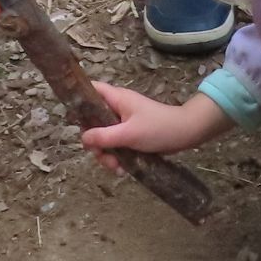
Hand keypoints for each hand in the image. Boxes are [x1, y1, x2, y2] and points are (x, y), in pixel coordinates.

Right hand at [79, 87, 230, 169]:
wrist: (187, 134)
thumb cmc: (159, 128)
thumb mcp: (129, 133)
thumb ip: (104, 136)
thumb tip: (83, 138)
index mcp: (116, 99)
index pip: (91, 90)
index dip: (78, 101)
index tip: (73, 120)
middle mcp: (118, 108)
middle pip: (93, 122)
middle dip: (96, 143)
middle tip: (104, 157)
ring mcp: (124, 122)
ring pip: (104, 138)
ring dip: (107, 155)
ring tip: (117, 168)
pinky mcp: (132, 135)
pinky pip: (116, 145)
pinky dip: (117, 157)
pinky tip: (123, 170)